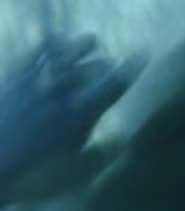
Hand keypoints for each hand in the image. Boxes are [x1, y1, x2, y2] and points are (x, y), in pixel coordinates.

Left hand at [0, 34, 145, 182]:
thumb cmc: (34, 171)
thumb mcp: (75, 170)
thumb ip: (100, 154)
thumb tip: (120, 141)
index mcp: (82, 112)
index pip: (115, 84)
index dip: (132, 68)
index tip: (144, 53)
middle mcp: (62, 91)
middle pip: (90, 68)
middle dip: (105, 64)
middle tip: (114, 61)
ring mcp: (35, 82)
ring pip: (62, 56)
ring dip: (78, 46)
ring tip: (89, 39)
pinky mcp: (12, 78)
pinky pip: (31, 54)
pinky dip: (45, 45)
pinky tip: (50, 40)